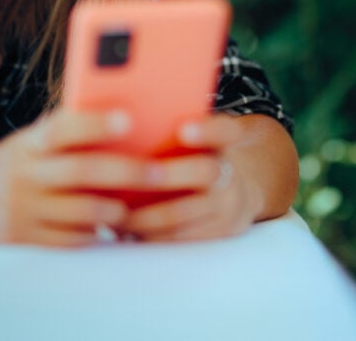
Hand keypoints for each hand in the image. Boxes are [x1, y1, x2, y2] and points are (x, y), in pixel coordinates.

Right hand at [0, 108, 160, 246]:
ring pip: (80, 209)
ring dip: (113, 209)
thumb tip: (124, 118)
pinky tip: (110, 231)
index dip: (95, 123)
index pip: (63, 127)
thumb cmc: (11, 166)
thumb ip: (66, 133)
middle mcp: (26, 173)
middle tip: (159, 172)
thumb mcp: (28, 142)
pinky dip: (93, 235)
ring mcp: (24, 208)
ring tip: (133, 207)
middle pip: (82, 170)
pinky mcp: (25, 239)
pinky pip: (68, 239)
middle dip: (126, 171)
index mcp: (31, 143)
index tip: (128, 118)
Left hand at [122, 115, 262, 241]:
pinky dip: (153, 237)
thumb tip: (117, 117)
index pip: (226, 129)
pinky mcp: (221, 232)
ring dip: (147, 216)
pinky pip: (183, 239)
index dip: (208, 129)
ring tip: (117, 213)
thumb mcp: (199, 140)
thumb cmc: (198, 159)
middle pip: (205, 170)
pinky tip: (129, 232)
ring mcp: (228, 205)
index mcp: (225, 142)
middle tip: (132, 176)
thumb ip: (173, 130)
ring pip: (187, 212)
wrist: (238, 192)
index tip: (184, 129)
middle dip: (167, 176)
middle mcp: (230, 171)